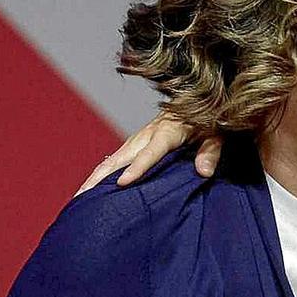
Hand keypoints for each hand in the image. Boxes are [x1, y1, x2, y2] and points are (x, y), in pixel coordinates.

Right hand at [74, 113, 223, 195]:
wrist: (196, 98)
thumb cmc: (208, 119)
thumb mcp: (217, 134)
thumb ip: (211, 151)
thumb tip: (203, 172)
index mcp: (167, 131)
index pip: (150, 152)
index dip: (137, 168)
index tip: (123, 183)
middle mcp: (147, 134)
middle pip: (120, 158)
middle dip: (101, 177)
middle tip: (84, 197)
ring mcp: (138, 139)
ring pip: (112, 160)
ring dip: (95, 177)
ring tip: (79, 198)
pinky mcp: (135, 143)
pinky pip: (115, 160)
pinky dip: (101, 173)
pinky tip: (91, 188)